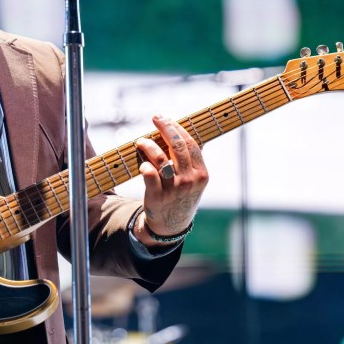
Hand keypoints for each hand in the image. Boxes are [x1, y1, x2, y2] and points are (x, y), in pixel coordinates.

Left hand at [134, 115, 208, 244]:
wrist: (171, 225)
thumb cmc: (182, 196)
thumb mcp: (194, 180)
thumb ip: (192, 159)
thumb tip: (185, 131)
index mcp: (201, 173)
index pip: (190, 143)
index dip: (177, 128)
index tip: (166, 118)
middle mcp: (189, 180)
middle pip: (177, 146)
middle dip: (165, 128)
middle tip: (156, 118)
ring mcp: (174, 190)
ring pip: (160, 158)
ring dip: (149, 145)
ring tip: (142, 141)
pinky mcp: (157, 197)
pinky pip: (149, 174)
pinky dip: (144, 165)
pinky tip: (142, 163)